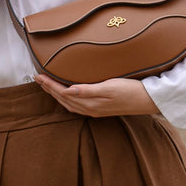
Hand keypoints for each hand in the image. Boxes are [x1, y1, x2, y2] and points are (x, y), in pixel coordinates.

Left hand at [35, 74, 159, 116]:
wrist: (148, 100)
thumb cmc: (131, 90)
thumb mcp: (110, 87)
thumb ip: (88, 90)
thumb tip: (69, 91)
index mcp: (90, 103)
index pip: (63, 93)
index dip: (50, 85)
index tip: (39, 76)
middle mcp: (90, 109)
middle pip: (63, 99)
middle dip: (49, 89)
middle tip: (37, 78)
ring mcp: (95, 110)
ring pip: (68, 103)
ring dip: (56, 94)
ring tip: (47, 85)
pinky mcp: (100, 109)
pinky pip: (76, 106)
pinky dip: (66, 99)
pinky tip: (66, 94)